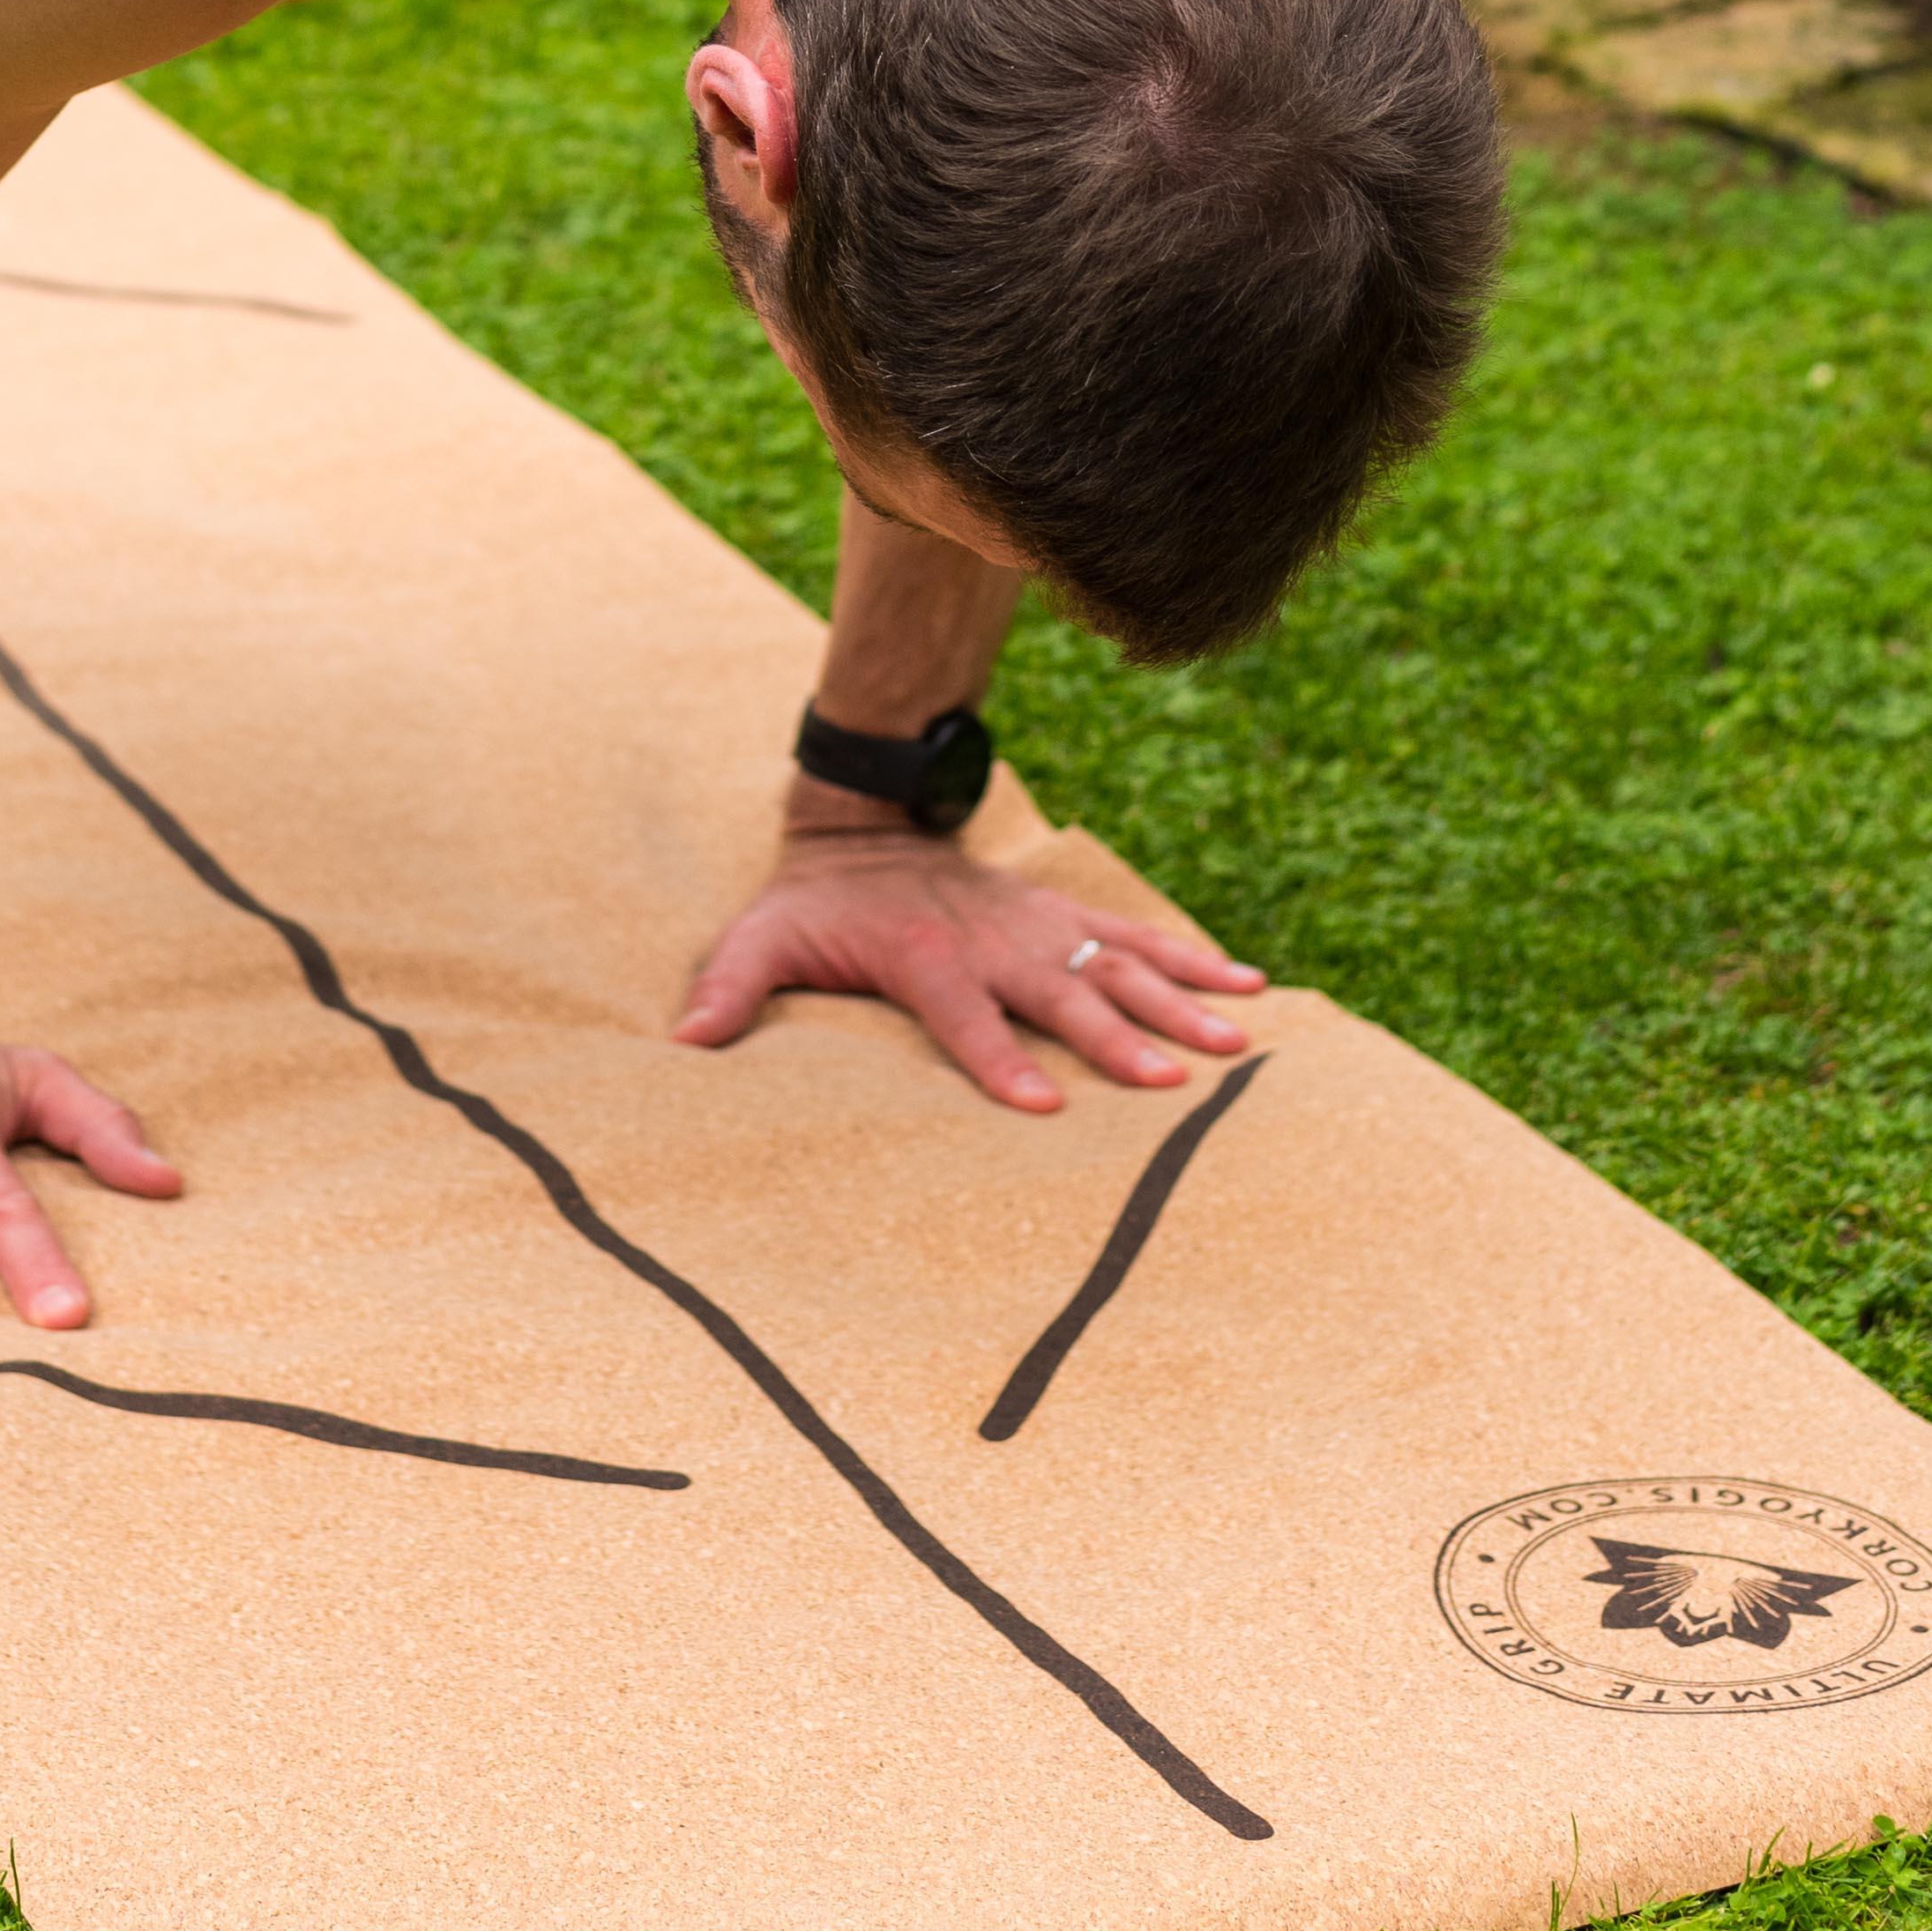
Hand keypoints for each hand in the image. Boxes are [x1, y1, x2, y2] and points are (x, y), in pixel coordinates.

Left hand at [673, 821, 1262, 1111]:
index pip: (965, 1015)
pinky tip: (1248, 984)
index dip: (1000, 1060)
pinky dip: (1192, 956)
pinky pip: (1133, 934)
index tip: (1045, 1107)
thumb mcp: (758, 936)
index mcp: (923, 956)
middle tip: (1173, 1080)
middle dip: (1117, 1037)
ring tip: (1236, 1038)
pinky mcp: (1060, 915)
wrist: (862, 822)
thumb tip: (683, 1044)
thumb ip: (729, 988)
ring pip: (1116, 961)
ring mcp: (1035, 924)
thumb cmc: (812, 903)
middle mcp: (992, 939)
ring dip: (1176, 998)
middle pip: (1061, 992)